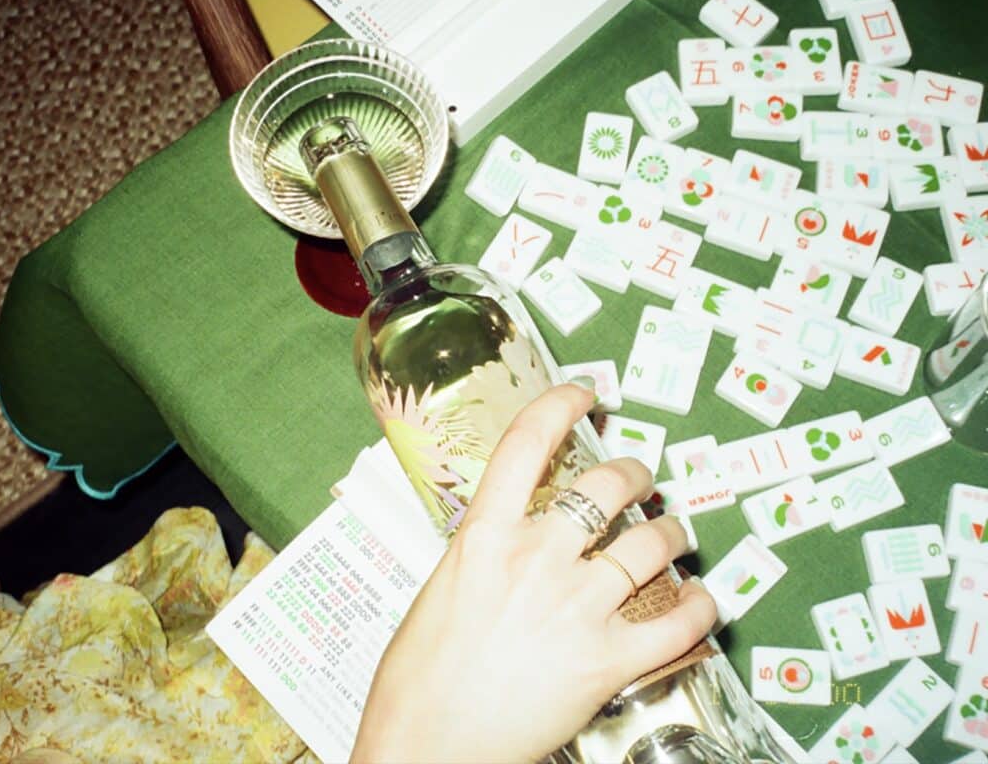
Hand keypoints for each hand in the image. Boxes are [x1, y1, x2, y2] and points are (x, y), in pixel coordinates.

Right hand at [352, 384, 715, 763]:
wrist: (424, 746)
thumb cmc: (418, 678)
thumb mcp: (440, 591)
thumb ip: (484, 555)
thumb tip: (512, 540)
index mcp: (483, 536)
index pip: (527, 442)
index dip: (561, 404)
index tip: (584, 393)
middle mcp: (535, 559)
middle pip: (608, 488)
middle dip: (636, 475)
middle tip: (642, 480)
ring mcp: (575, 607)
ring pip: (652, 545)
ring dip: (674, 533)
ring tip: (676, 535)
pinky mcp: (606, 661)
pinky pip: (677, 623)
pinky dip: (701, 608)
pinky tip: (704, 601)